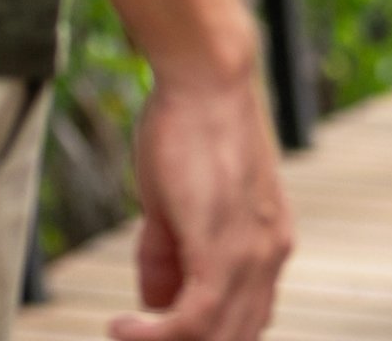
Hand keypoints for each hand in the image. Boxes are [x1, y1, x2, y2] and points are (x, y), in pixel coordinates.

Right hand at [116, 74, 293, 340]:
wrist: (207, 78)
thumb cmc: (190, 128)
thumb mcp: (175, 205)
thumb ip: (169, 256)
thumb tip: (153, 305)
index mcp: (268, 244)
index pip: (245, 322)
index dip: (203, 338)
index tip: (158, 335)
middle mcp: (271, 254)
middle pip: (232, 336)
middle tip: (134, 337)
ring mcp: (253, 253)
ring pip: (215, 336)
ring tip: (123, 335)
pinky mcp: (224, 247)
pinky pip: (195, 320)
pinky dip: (155, 336)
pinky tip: (121, 328)